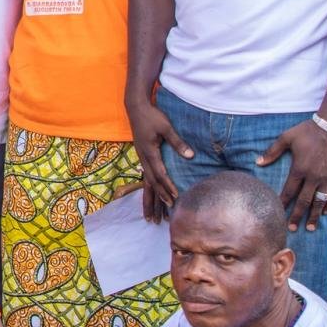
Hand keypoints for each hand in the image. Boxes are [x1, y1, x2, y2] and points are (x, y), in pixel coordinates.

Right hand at [125, 94, 191, 222]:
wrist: (136, 108)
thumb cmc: (152, 116)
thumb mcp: (166, 127)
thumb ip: (178, 142)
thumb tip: (190, 156)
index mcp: (149, 152)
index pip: (160, 173)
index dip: (168, 186)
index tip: (176, 197)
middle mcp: (143, 158)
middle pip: (151, 184)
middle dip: (158, 200)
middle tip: (164, 217)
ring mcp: (141, 158)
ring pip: (146, 184)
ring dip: (149, 201)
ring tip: (150, 218)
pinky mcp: (142, 157)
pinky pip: (144, 178)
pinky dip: (148, 191)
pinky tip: (151, 198)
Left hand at [256, 118, 326, 231]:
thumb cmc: (308, 131)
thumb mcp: (286, 138)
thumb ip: (272, 152)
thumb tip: (258, 162)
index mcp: (299, 169)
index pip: (289, 191)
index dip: (283, 203)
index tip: (277, 213)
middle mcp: (313, 177)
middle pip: (304, 201)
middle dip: (297, 216)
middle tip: (291, 228)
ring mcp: (326, 178)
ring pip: (320, 201)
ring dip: (314, 215)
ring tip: (310, 227)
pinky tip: (325, 212)